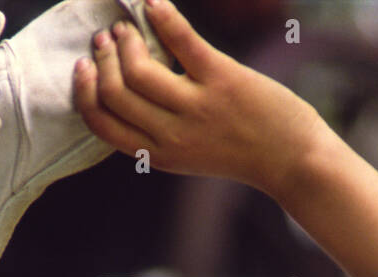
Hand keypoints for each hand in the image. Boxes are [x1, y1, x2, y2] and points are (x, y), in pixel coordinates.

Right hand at [73, 0, 329, 199]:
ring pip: (139, 69)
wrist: (293, 160)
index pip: (103, 123)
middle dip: (102, 60)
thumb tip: (129, 85)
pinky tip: (154, 4)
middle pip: (116, 92)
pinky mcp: (223, 79)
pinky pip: (182, 41)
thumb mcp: (190, 155)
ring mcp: (197, 107)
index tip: (84, 67)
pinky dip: (163, 17)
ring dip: (126, 40)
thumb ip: (159, 131)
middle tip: (105, 39)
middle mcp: (173, 134)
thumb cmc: (243, 153)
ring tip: (127, 27)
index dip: (85, 92)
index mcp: (159, 155)